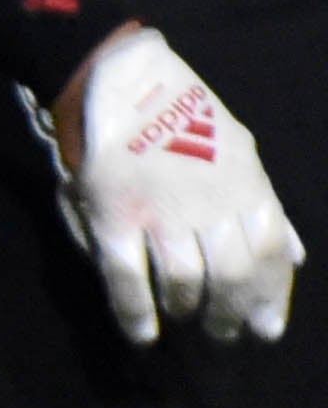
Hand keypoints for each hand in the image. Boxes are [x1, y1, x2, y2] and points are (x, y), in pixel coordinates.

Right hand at [59, 24, 303, 344]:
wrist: (118, 73)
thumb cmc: (183, 113)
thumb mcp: (240, 151)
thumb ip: (265, 206)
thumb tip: (295, 256)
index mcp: (245, 186)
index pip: (269, 256)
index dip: (270, 298)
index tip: (266, 328)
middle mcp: (209, 203)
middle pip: (231, 277)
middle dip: (231, 314)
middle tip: (224, 332)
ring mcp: (159, 210)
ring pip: (184, 281)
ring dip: (187, 309)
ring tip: (185, 318)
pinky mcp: (112, 213)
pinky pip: (126, 277)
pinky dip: (135, 313)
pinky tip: (142, 333)